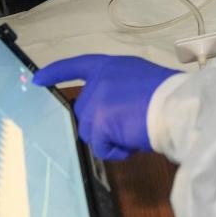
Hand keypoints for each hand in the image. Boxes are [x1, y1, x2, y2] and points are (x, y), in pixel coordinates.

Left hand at [32, 55, 179, 160]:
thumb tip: (114, 112)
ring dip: (111, 138)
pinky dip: (115, 151)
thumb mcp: (142, 80)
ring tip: (135, 133)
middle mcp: (100, 80)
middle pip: (85, 110)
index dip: (56, 72)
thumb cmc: (171, 94)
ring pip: (91, 131)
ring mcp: (97, 101)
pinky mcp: (99, 122)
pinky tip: (132, 144)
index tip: (37, 79)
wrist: (179, 106)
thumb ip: (122, 88)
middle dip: (102, 124)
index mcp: (112, 65)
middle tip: (128, 126)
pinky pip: (100, 146)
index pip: (77, 65)